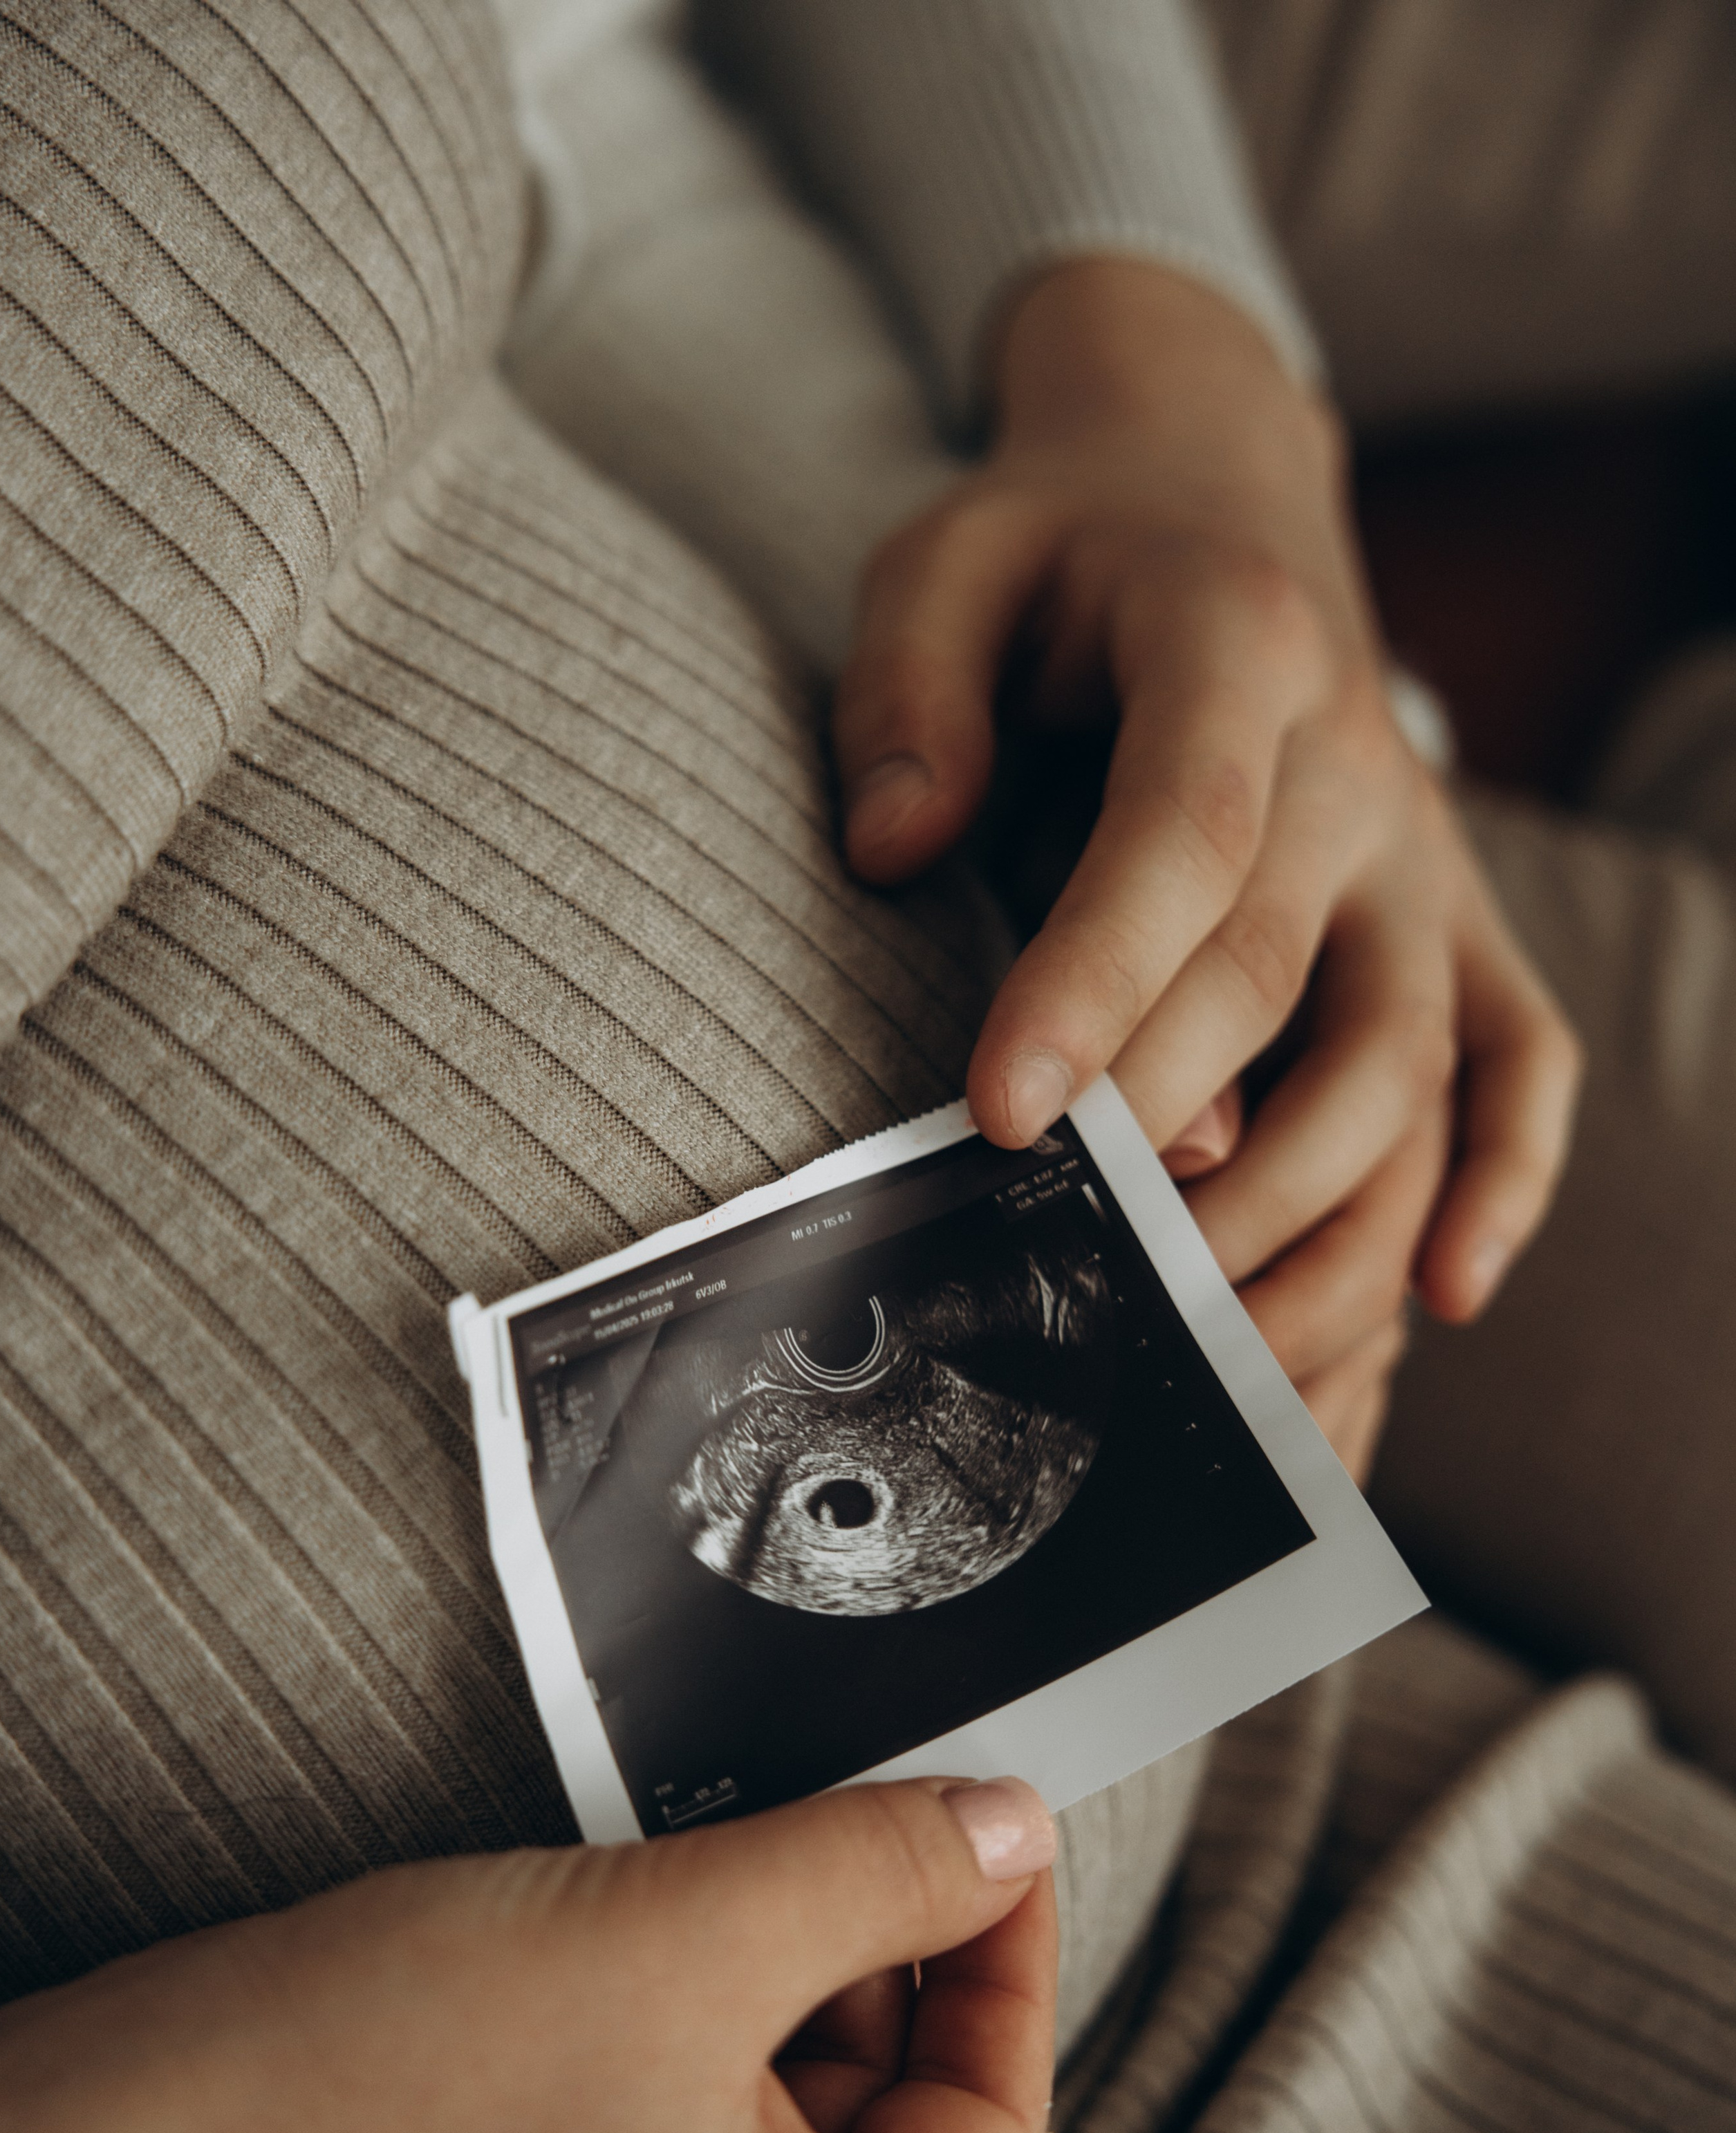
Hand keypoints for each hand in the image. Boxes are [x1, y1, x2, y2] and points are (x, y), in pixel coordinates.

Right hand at [0, 1778, 1055, 2132]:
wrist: (181, 2122)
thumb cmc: (418, 2068)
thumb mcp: (706, 1928)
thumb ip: (891, 1872)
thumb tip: (1013, 1832)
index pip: (994, 2124)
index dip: (1005, 1951)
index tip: (997, 1832)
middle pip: (898, 2124)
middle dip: (883, 1957)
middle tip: (861, 1820)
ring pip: (799, 2119)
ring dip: (786, 1981)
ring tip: (721, 1880)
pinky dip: (708, 2030)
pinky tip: (656, 1942)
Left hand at [836, 261, 1580, 1476]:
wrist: (1214, 504)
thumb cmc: (1062, 561)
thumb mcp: (952, 561)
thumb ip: (910, 691)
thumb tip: (892, 850)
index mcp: (1235, 648)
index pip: (1183, 834)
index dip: (1097, 984)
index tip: (1000, 1115)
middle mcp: (1360, 764)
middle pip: (1286, 980)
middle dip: (1172, 1139)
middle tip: (1071, 1271)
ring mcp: (1424, 858)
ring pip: (1409, 1065)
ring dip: (1315, 1220)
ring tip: (1201, 1345)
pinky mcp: (1455, 926)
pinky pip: (1521, 1059)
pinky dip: (1503, 1182)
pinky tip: (1438, 1301)